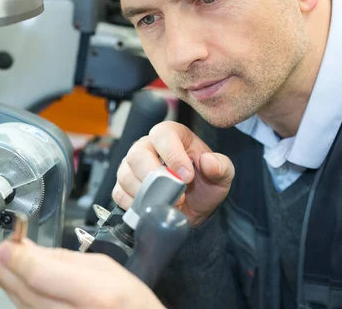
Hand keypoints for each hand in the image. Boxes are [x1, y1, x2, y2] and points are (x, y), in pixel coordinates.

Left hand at [0, 238, 164, 308]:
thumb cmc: (133, 303)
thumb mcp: (107, 269)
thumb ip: (65, 259)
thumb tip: (30, 249)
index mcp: (97, 294)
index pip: (42, 275)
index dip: (17, 259)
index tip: (2, 246)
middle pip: (27, 292)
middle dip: (3, 270)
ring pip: (25, 306)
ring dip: (7, 283)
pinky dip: (20, 298)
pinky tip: (13, 283)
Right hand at [113, 120, 234, 225]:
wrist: (194, 208)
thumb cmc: (205, 184)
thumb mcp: (222, 175)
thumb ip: (221, 166)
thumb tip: (209, 162)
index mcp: (172, 135)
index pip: (163, 134)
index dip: (173, 154)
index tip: (186, 176)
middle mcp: (148, 146)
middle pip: (137, 153)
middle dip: (156, 177)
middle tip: (176, 194)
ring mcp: (132, 166)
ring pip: (126, 174)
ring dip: (148, 194)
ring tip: (168, 203)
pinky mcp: (122, 185)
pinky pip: (119, 193)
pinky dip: (135, 205)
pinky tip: (152, 207)